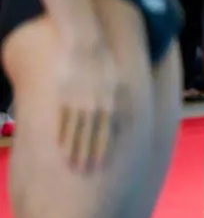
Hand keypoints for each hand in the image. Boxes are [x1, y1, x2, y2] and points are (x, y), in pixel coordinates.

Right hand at [55, 38, 121, 171]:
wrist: (87, 46)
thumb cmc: (107, 65)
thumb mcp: (121, 82)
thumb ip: (124, 102)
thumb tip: (129, 122)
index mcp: (112, 102)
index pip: (108, 132)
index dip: (103, 150)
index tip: (100, 166)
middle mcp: (96, 105)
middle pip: (91, 136)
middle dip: (88, 155)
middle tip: (85, 172)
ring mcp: (78, 103)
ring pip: (75, 131)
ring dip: (73, 150)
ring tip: (72, 165)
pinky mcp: (64, 98)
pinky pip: (63, 121)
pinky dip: (62, 135)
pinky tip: (61, 147)